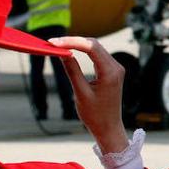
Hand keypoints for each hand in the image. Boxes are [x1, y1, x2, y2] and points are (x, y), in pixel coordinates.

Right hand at [48, 36, 127, 152]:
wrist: (108, 127)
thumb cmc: (95, 115)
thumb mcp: (80, 93)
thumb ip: (73, 71)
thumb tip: (63, 53)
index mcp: (111, 72)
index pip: (91, 47)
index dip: (71, 42)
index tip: (53, 43)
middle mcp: (116, 67)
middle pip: (94, 44)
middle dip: (73, 41)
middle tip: (52, 43)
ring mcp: (115, 68)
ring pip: (95, 48)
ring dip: (77, 44)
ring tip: (58, 46)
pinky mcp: (112, 71)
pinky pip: (97, 55)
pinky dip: (84, 51)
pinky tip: (70, 51)